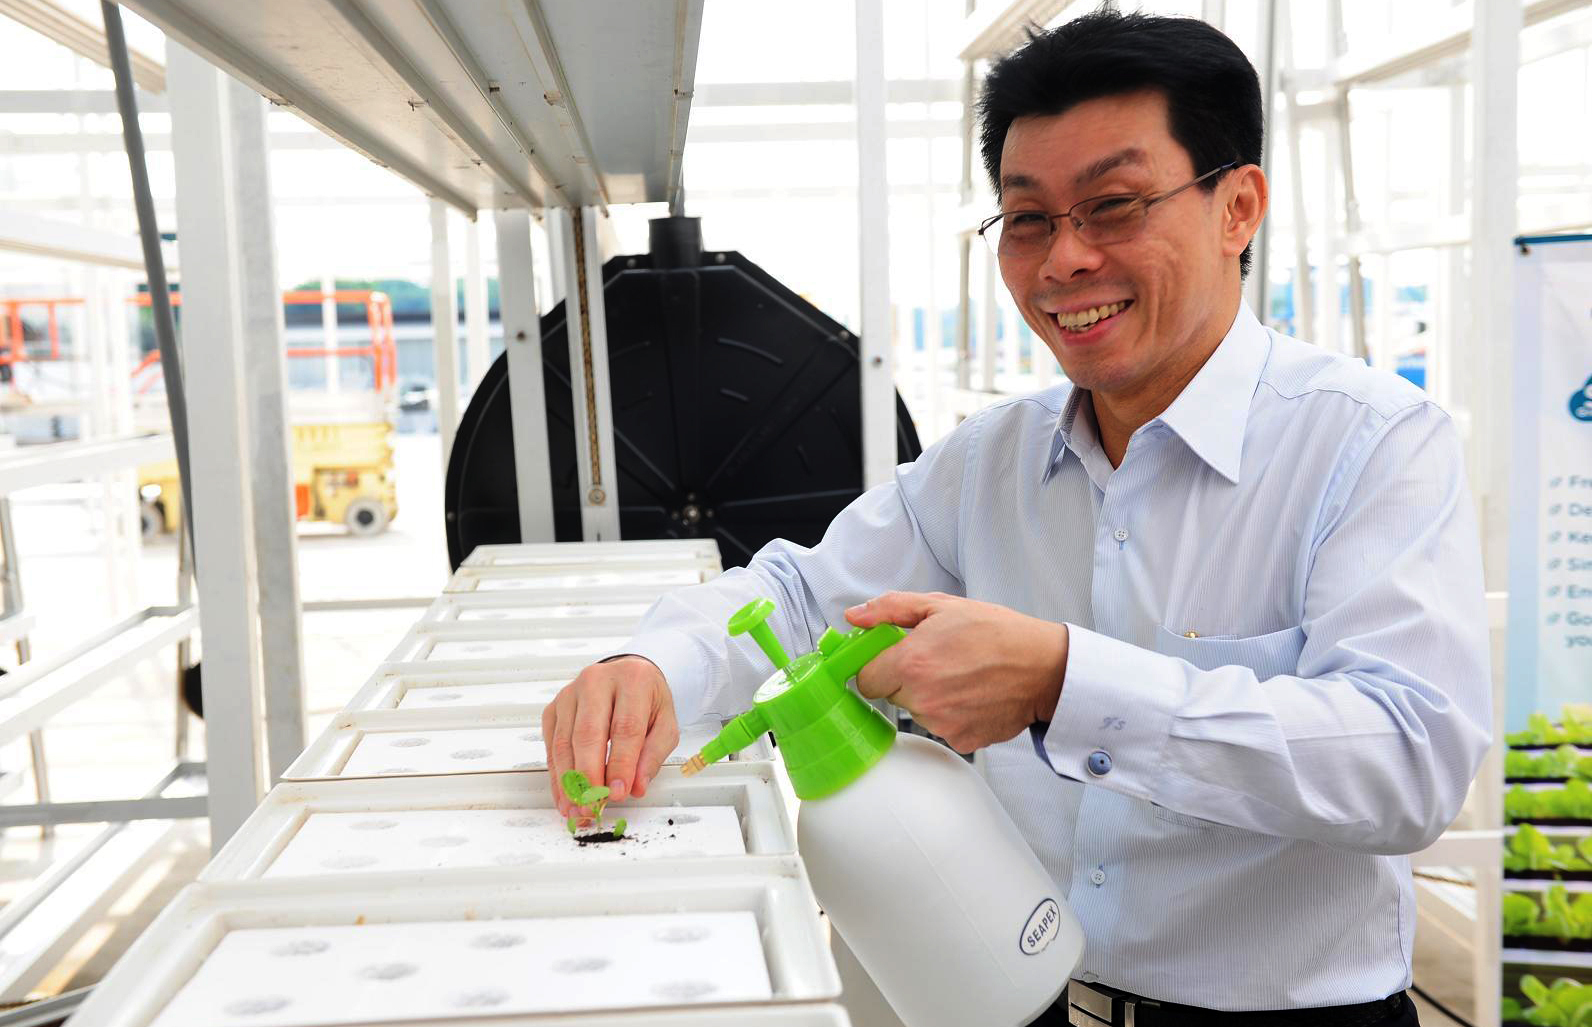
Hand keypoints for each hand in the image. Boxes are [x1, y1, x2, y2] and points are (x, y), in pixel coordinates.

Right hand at [543, 656, 679, 819]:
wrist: (626, 676)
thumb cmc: (646, 702)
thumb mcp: (664, 725)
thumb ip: (653, 756)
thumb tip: (635, 787)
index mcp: (632, 679)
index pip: (625, 727)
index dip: (621, 764)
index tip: (619, 793)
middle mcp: (597, 680)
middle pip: (588, 733)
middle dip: (590, 776)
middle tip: (594, 805)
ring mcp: (570, 693)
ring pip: (565, 742)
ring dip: (570, 781)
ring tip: (578, 808)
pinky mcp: (554, 708)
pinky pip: (552, 746)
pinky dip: (558, 776)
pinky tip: (566, 797)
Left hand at [846, 592, 1067, 753]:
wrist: (1044, 667)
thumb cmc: (998, 633)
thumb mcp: (942, 606)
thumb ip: (891, 609)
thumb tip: (855, 616)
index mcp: (911, 663)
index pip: (865, 679)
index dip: (877, 666)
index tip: (892, 659)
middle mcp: (922, 698)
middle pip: (890, 696)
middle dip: (904, 679)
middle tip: (937, 660)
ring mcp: (941, 723)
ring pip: (916, 712)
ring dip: (929, 697)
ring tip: (960, 676)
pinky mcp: (960, 740)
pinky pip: (941, 728)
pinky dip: (952, 714)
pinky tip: (972, 695)